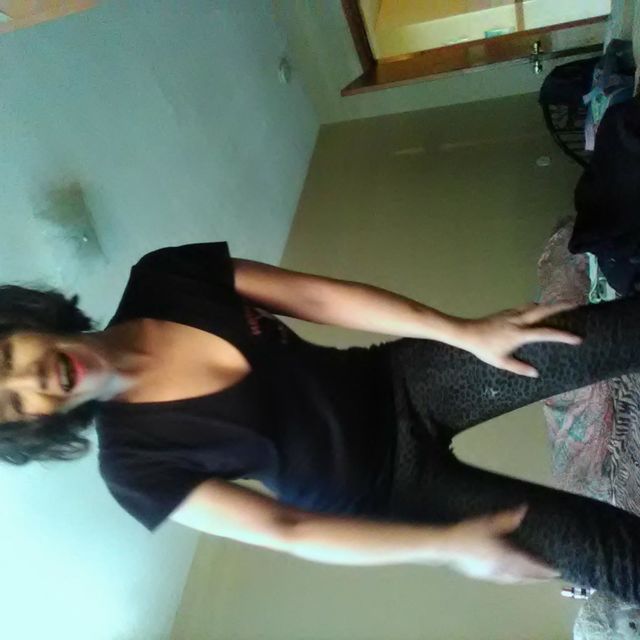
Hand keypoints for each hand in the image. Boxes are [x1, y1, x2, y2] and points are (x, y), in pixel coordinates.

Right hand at [445, 506, 558, 583]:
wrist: (446, 546)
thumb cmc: (467, 533)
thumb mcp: (487, 522)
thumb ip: (506, 518)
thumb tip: (524, 509)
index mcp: (505, 557)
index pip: (529, 565)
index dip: (543, 568)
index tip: (556, 571)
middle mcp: (501, 569)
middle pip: (524, 576)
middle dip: (537, 577)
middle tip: (549, 577)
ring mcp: (490, 574)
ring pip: (513, 580)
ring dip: (525, 580)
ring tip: (532, 578)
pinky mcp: (481, 574)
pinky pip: (503, 579)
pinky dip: (512, 579)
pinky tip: (508, 576)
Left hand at [457, 303, 581, 376]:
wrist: (468, 333)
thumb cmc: (484, 349)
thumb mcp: (501, 362)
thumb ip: (518, 368)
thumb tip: (535, 373)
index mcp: (519, 334)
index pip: (545, 333)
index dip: (563, 336)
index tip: (577, 338)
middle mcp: (518, 320)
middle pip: (543, 310)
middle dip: (561, 306)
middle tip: (576, 304)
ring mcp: (512, 314)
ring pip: (534, 305)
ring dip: (548, 304)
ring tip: (561, 306)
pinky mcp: (506, 311)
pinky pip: (525, 306)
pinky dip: (535, 306)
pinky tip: (538, 310)